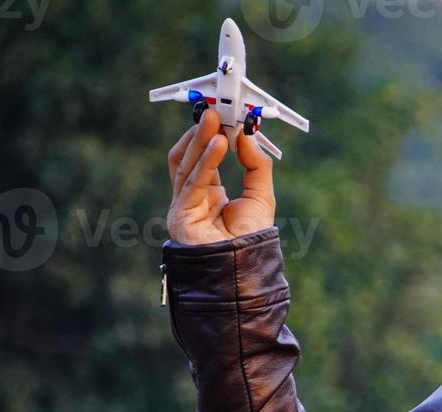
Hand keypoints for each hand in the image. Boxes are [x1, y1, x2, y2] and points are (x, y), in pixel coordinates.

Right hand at [166, 109, 274, 244]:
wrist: (246, 270)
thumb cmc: (252, 239)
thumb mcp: (261, 196)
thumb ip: (255, 165)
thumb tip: (247, 135)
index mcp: (208, 196)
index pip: (202, 159)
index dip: (210, 136)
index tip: (224, 116)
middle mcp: (192, 200)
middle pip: (190, 158)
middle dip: (201, 133)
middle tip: (214, 110)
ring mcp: (182, 207)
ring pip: (187, 165)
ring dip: (200, 140)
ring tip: (213, 119)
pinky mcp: (180, 214)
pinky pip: (192, 181)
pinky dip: (206, 160)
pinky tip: (218, 144)